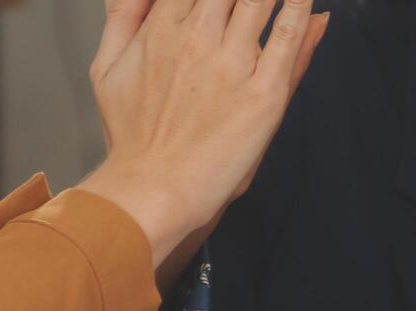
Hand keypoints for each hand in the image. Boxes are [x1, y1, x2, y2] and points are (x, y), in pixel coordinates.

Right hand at [77, 0, 330, 264]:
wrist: (154, 188)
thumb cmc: (133, 137)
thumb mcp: (107, 66)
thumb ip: (123, 13)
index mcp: (160, 27)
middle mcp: (197, 38)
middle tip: (250, 0)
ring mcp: (232, 64)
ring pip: (260, 0)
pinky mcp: (263, 93)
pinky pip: (289, 37)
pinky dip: (301, 11)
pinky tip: (308, 2)